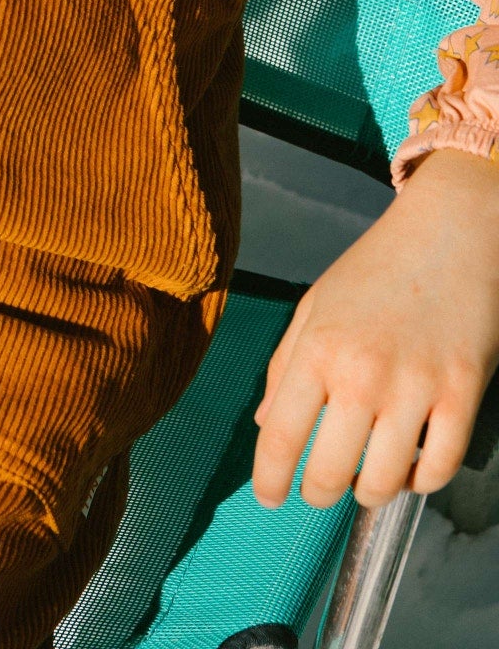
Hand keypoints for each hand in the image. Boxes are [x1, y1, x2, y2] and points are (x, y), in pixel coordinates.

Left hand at [253, 146, 498, 508]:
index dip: (269, 479)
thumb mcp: (316, 305)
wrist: (449, 232)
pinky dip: (419, 481)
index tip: (269, 497)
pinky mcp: (462, 395)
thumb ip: (285, 366)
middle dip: (318, 492)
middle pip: (329, 473)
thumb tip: (267, 425)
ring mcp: (416, 387)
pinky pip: (437, 469)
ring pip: (383, 482)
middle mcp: (363, 373)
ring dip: (369, 491)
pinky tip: (409, 465)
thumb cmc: (377, 267)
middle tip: (320, 488)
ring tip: (365, 476)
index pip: (281, 436)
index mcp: (318, 349)